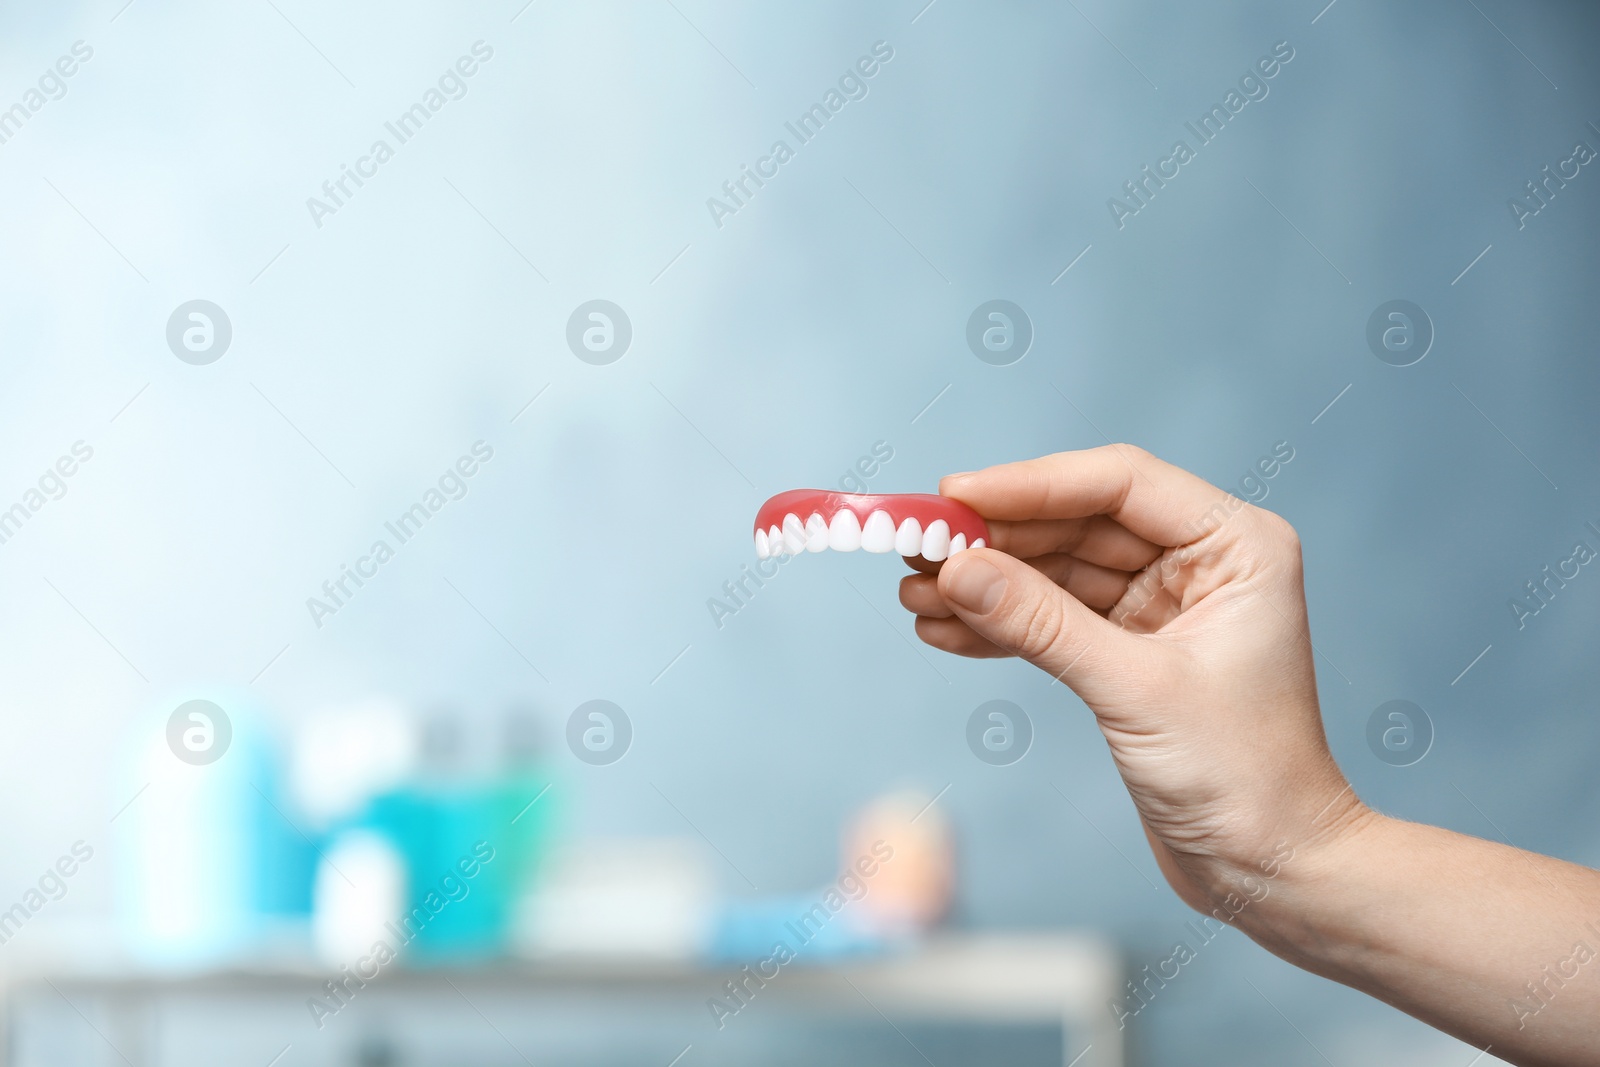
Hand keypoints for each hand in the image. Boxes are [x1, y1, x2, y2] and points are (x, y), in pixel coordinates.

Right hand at [898, 445, 1368, 909]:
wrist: (1271, 870)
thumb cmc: (1244, 778)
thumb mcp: (1135, 690)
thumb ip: (1042, 623)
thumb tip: (957, 569)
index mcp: (1235, 545)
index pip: (1119, 483)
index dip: (1030, 484)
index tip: (953, 496)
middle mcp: (1202, 562)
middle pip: (1078, 521)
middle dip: (994, 537)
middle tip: (915, 543)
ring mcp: (1164, 605)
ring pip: (1057, 569)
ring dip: (987, 582)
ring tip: (914, 592)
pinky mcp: (1131, 651)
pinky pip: (1054, 617)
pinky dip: (1001, 623)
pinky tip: (944, 628)